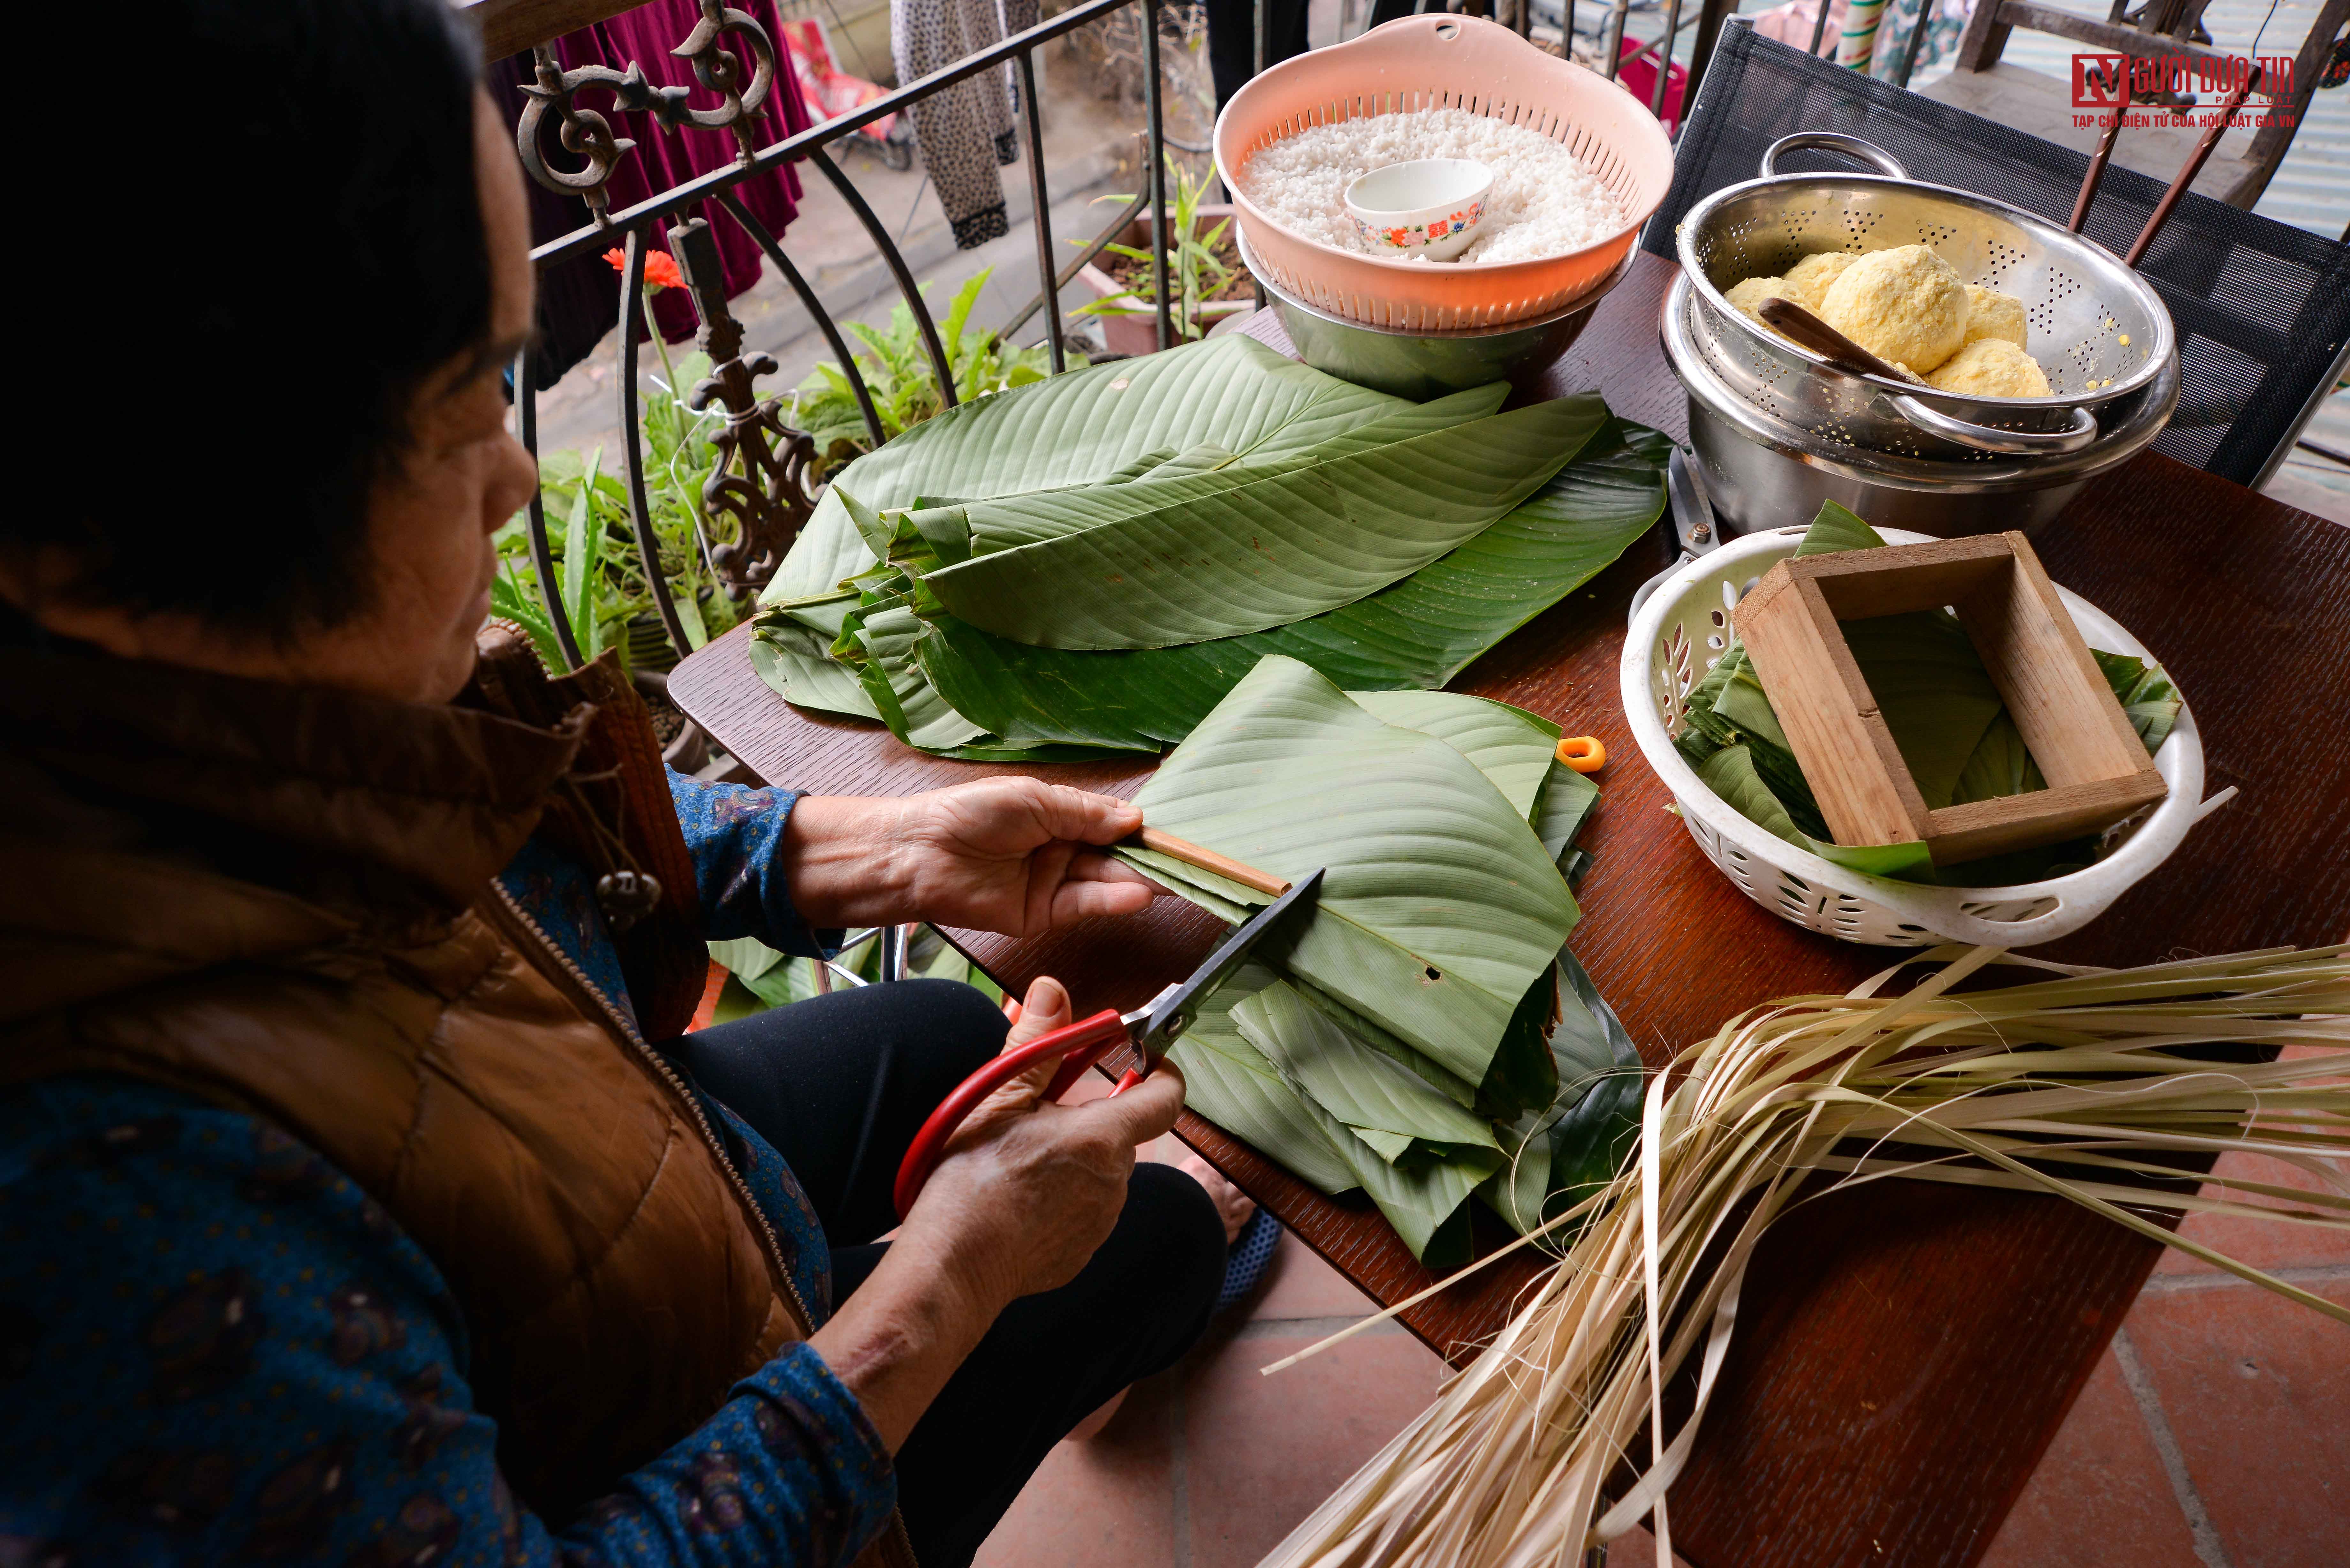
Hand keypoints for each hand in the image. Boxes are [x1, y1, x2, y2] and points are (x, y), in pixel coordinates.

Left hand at [784, 778, 1162, 934]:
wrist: (919, 853)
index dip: (1139, 830)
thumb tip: (1134, 820)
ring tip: (1170, 880)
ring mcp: (1053, 883)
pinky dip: (1111, 901)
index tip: (1173, 835)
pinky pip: (1084, 906)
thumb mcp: (1033, 800)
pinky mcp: (1043, 914)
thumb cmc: (968, 814)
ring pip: (1105, 882)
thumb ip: (1084, 813)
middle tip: (1185, 863)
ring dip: (1137, 881)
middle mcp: (1061, 850)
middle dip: (1147, 859)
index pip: (1110, 824)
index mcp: (1058, 816)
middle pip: (1114, 856)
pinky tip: (1136, 894)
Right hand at [805, 977, 1185, 1449]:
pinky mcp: (1081, 1253)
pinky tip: (1016, 1197)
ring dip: (1070, 1156)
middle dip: (1087, 1113)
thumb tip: (1053, 990)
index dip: (1158, 1070)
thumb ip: (1036, 1044)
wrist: (952, 1266)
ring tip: (1015, 1158)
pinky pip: (1082, 1211)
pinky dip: (1058, 1198)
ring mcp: (1101, 1222)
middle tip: (1038, 1107)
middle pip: (1119, 1131)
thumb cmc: (971, 1180)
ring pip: (1098, 1171)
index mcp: (1103, 1137)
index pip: (1166, 1096)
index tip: (1140, 1057)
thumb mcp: (998, 1098)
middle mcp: (1115, 1182)